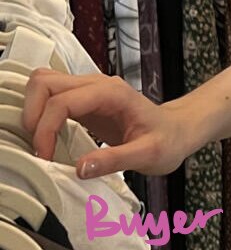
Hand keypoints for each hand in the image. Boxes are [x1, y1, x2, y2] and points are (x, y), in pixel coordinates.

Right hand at [22, 68, 196, 178]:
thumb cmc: (168, 139)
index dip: (45, 128)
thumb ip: (115, 160)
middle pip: (44, 82)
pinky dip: (40, 116)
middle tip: (39, 147)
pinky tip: (48, 141)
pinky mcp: (84, 103)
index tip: (45, 156)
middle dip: (32, 114)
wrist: (179, 131)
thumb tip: (80, 167)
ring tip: (41, 144)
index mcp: (112, 93)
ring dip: (33, 112)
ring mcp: (89, 91)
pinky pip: (51, 99)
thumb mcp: (148, 154)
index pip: (62, 100)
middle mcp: (97, 85)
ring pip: (44, 85)